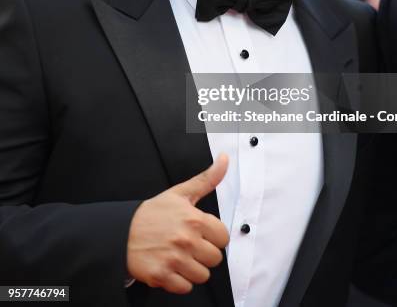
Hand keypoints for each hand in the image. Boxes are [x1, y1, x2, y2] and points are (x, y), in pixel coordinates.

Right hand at [126, 153, 229, 293]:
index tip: (201, 233)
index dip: (213, 236)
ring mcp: (174, 260)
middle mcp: (186, 240)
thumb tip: (224, 159)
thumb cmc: (153, 213)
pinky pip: (185, 288)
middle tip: (188, 245)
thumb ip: (207, 179)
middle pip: (215, 258)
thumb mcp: (180, 193)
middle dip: (203, 253)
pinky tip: (170, 266)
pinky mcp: (162, 276)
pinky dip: (179, 281)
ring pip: (202, 275)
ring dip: (192, 269)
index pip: (223, 238)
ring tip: (179, 256)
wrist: (122, 232)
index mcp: (194, 219)